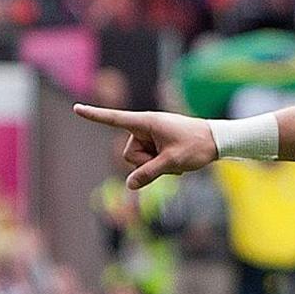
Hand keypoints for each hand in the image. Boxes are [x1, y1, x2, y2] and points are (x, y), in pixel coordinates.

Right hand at [74, 105, 218, 189]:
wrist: (218, 141)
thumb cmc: (197, 146)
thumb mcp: (172, 162)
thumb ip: (149, 173)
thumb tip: (129, 185)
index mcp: (147, 122)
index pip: (115, 119)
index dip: (95, 116)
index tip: (76, 108)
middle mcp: (146, 127)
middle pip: (129, 155)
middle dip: (147, 163)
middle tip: (171, 159)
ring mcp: (152, 136)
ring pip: (139, 161)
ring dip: (156, 165)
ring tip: (177, 158)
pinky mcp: (157, 143)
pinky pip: (149, 160)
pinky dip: (162, 165)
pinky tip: (178, 162)